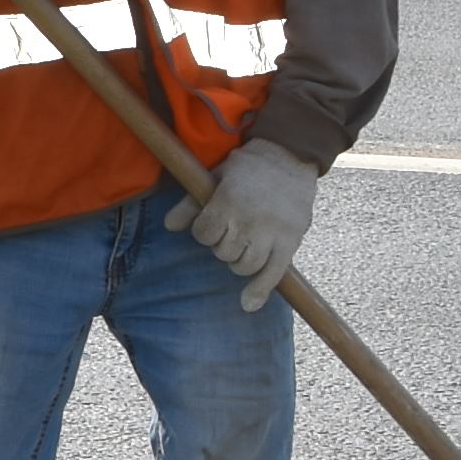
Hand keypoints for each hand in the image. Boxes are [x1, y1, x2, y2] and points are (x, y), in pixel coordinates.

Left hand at [186, 141, 319, 310]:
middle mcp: (249, 220)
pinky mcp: (291, 241)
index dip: (204, 231)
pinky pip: (273, 274)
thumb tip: (169, 226)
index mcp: (228, 201)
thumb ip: (192, 203)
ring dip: (239, 262)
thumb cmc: (248, 166)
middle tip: (232, 230)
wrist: (289, 155)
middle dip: (222, 244)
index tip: (212, 224)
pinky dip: (260, 291)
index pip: (204, 233)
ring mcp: (272, 233)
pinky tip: (248, 304)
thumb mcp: (216, 176)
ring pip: (245, 265)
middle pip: (223, 252)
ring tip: (243, 247)